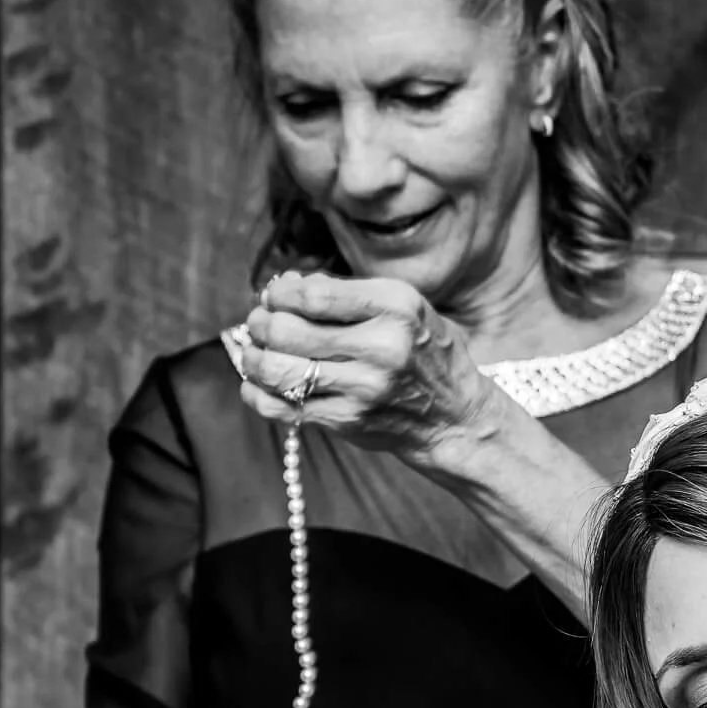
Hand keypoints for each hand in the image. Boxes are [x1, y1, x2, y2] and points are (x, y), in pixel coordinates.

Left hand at [236, 271, 502, 476]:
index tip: (273, 296)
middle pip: (287, 331)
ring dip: (252, 357)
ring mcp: (363, 389)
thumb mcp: (405, 308)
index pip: (313, 295)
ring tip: (254, 351)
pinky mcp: (348, 421)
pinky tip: (259, 384)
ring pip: (278, 370)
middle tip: (258, 322)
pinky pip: (281, 407)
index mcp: (395, 307)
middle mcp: (381, 348)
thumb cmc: (424, 354)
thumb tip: (287, 286)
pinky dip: (257, 393)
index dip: (279, 294)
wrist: (454, 418)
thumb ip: (348, 294)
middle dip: (259, 323)